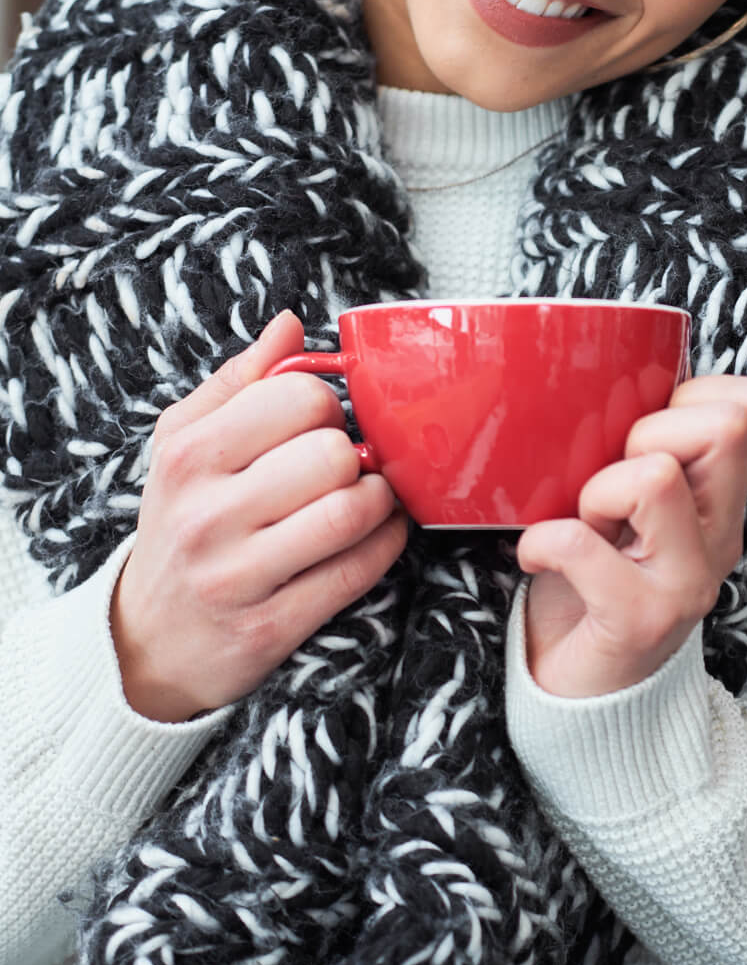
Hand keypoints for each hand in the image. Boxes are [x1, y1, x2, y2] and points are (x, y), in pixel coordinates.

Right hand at [110, 311, 407, 721]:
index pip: (296, 398)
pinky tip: (378, 532)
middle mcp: (207, 515)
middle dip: (355, 453)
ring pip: (349, 512)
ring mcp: (237, 576)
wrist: (143, 641)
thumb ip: (239, 381)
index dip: (327, 405)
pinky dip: (385, 544)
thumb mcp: (183, 445)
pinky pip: (356, 572)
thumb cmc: (180, 524)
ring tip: (368, 495)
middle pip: (330, 454)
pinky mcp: (270, 628)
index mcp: (188, 457)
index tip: (321, 424)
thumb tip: (289, 324)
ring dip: (379, 500)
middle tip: (346, 464)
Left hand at [516, 375, 746, 697]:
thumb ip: (643, 445)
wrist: (587, 696)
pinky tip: (538, 556)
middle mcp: (720, 534)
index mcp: (721, 496)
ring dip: (599, 489)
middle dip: (648, 431)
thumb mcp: (633, 502)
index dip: (691, 396)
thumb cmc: (597, 578)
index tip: (646, 437)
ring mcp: (689, 580)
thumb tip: (610, 368)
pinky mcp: (640, 620)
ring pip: (656, 476)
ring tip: (584, 521)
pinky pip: (581, 547)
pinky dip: (545, 542)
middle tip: (611, 481)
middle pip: (723, 426)